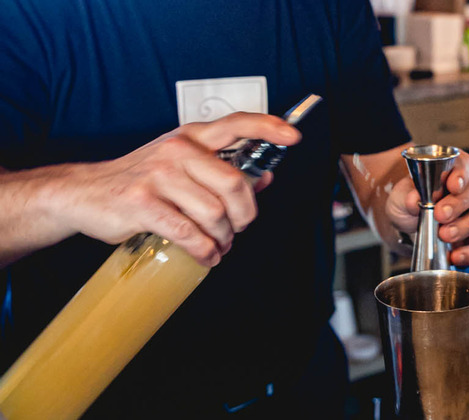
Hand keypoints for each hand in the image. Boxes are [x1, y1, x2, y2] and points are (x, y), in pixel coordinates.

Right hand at [49, 112, 300, 265]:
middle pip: (234, 184)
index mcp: (191, 137)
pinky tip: (206, 255)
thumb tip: (265, 177)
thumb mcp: (182, 166)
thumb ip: (222, 169)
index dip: (268, 128)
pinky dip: (205, 251)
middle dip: (244, 216)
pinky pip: (190, 233)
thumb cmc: (140, 180)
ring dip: (224, 239)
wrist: (84, 193)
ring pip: (214, 214)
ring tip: (218, 245)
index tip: (293, 137)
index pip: (236, 124)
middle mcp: (176, 150)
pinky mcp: (143, 203)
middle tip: (238, 229)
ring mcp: (158, 176)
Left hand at [386, 150, 468, 265]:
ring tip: (445, 235)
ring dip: (465, 227)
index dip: (461, 174)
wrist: (407, 221)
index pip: (464, 164)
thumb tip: (413, 200)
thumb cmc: (409, 199)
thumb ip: (405, 194)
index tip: (453, 185)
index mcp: (454, 168)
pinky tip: (455, 256)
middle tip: (440, 215)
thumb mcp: (400, 194)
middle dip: (458, 204)